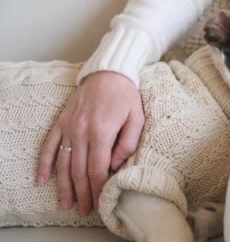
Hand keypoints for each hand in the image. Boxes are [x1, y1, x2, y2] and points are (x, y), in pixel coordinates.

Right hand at [37, 71, 143, 215]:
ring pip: (63, 163)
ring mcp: (69, 127)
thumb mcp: (137, 118)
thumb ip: (128, 143)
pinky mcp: (61, 122)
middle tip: (84, 210)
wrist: (108, 71)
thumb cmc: (126, 95)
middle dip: (82, 193)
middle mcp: (81, 131)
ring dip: (64, 186)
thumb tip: (115, 165)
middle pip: (79, 170)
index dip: (98, 188)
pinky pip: (49, 146)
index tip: (99, 202)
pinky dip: (44, 164)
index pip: (98, 169)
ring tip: (66, 204)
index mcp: (102, 132)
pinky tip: (42, 180)